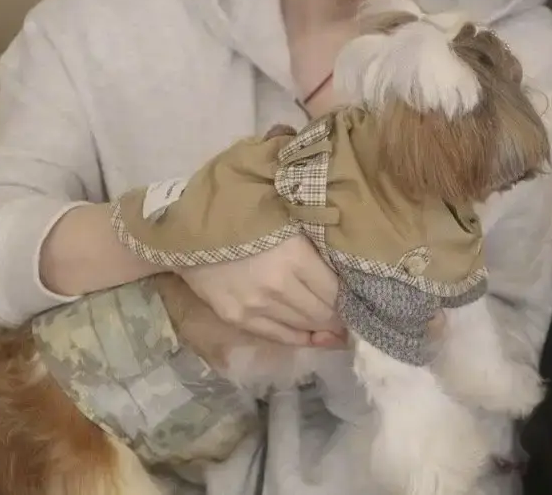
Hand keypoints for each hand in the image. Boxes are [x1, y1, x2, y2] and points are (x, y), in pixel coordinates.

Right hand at [177, 234, 346, 346]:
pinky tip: (314, 338)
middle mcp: (278, 287)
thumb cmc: (245, 212)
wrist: (190, 228)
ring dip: (323, 329)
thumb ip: (315, 242)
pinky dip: (300, 339)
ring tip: (339, 329)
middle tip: (354, 317)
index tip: (361, 300)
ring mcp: (256, 306)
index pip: (334, 291)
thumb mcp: (287, 218)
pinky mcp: (237, 317)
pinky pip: (278, 336)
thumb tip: (346, 266)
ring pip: (302, 326)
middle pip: (322, 312)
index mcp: (294, 257)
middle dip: (340, 316)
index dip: (351, 300)